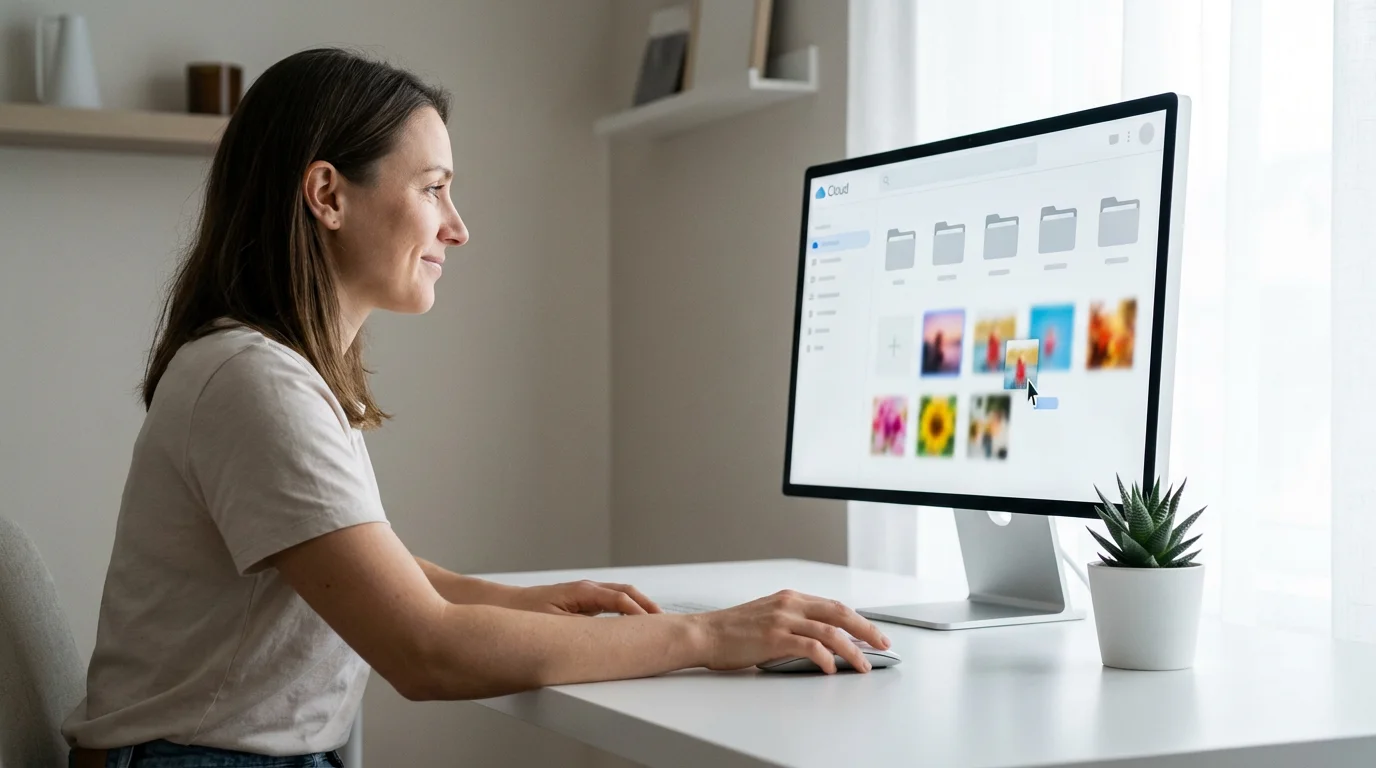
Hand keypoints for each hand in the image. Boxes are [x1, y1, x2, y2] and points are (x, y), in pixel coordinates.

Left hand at [506, 580, 661, 616]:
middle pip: (627, 592)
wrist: (508, 606)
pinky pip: (613, 604)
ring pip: (622, 596)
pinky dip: (628, 611)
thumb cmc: (525, 613)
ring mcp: (587, 594)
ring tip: (657, 625)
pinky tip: (635, 624)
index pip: (620, 600)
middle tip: (666, 624)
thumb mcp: (553, 624)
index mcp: (583, 591)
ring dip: (640, 608)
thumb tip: (602, 636)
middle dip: (647, 607)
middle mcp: (588, 589)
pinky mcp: (584, 602)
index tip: (654, 626)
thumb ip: (580, 629)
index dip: (638, 613)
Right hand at [694, 590, 890, 673]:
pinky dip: (825, 657)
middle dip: (865, 630)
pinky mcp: (774, 638)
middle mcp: (789, 604)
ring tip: (863, 665)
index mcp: (789, 598)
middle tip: (883, 644)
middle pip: (839, 613)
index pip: (833, 605)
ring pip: (830, 631)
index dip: (857, 620)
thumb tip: (820, 640)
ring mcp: (782, 620)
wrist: (704, 634)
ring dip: (852, 649)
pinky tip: (831, 668)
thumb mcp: (767, 616)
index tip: (873, 633)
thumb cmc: (732, 631)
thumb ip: (792, 621)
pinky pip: (810, 646)